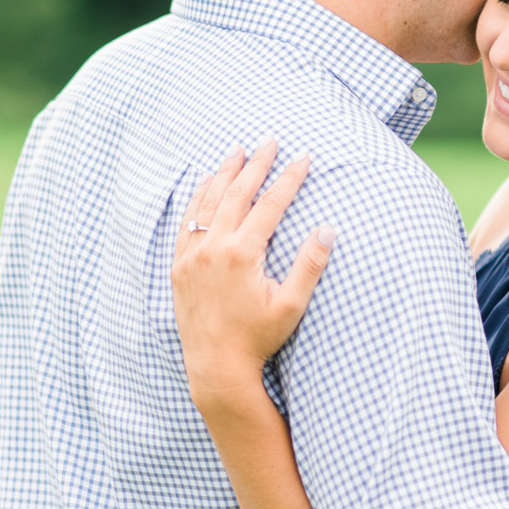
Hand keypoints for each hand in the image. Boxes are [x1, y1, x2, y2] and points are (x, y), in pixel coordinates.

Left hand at [171, 140, 335, 410]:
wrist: (216, 367)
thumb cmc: (258, 338)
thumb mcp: (291, 305)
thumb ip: (310, 265)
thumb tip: (329, 229)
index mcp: (242, 254)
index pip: (270, 204)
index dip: (289, 178)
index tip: (304, 157)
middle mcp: (214, 248)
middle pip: (237, 193)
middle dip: (256, 164)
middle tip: (269, 141)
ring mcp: (193, 256)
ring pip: (208, 202)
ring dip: (224, 173)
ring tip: (236, 150)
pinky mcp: (179, 267)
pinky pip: (187, 222)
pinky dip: (197, 199)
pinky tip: (205, 184)